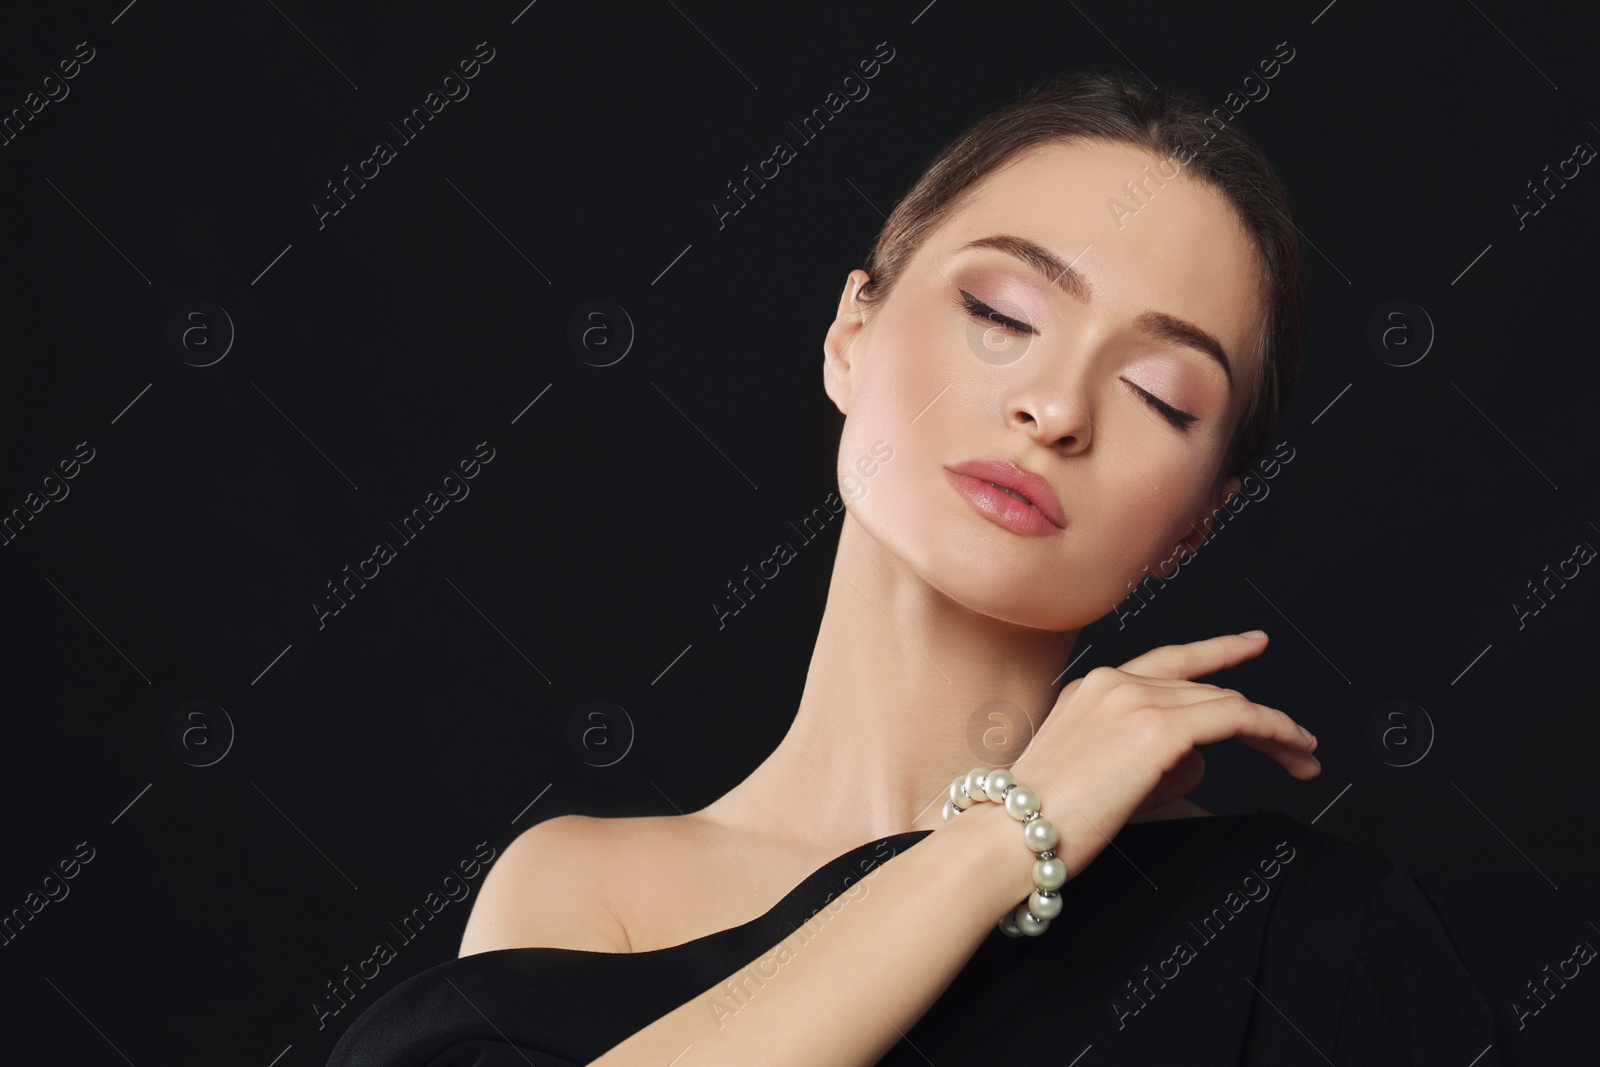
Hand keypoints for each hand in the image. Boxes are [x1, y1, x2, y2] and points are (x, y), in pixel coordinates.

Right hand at [1007, 632, 1319, 879]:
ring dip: (1273, 730)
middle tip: (1298, 743)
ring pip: (1225, 704)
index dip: (1216, 652)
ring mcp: (1135, 700)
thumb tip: (1192, 760)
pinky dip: (1273, 731)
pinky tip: (1294, 749)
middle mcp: (1113, 681)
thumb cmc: (1041, 821)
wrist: (1010, 833)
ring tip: (1302, 759)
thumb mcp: (1091, 772)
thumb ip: (1140, 756)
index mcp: (1090, 687)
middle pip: (1205, 688)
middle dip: (1257, 715)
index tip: (1250, 644)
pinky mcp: (1158, 728)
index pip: (1168, 662)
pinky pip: (1236, 719)